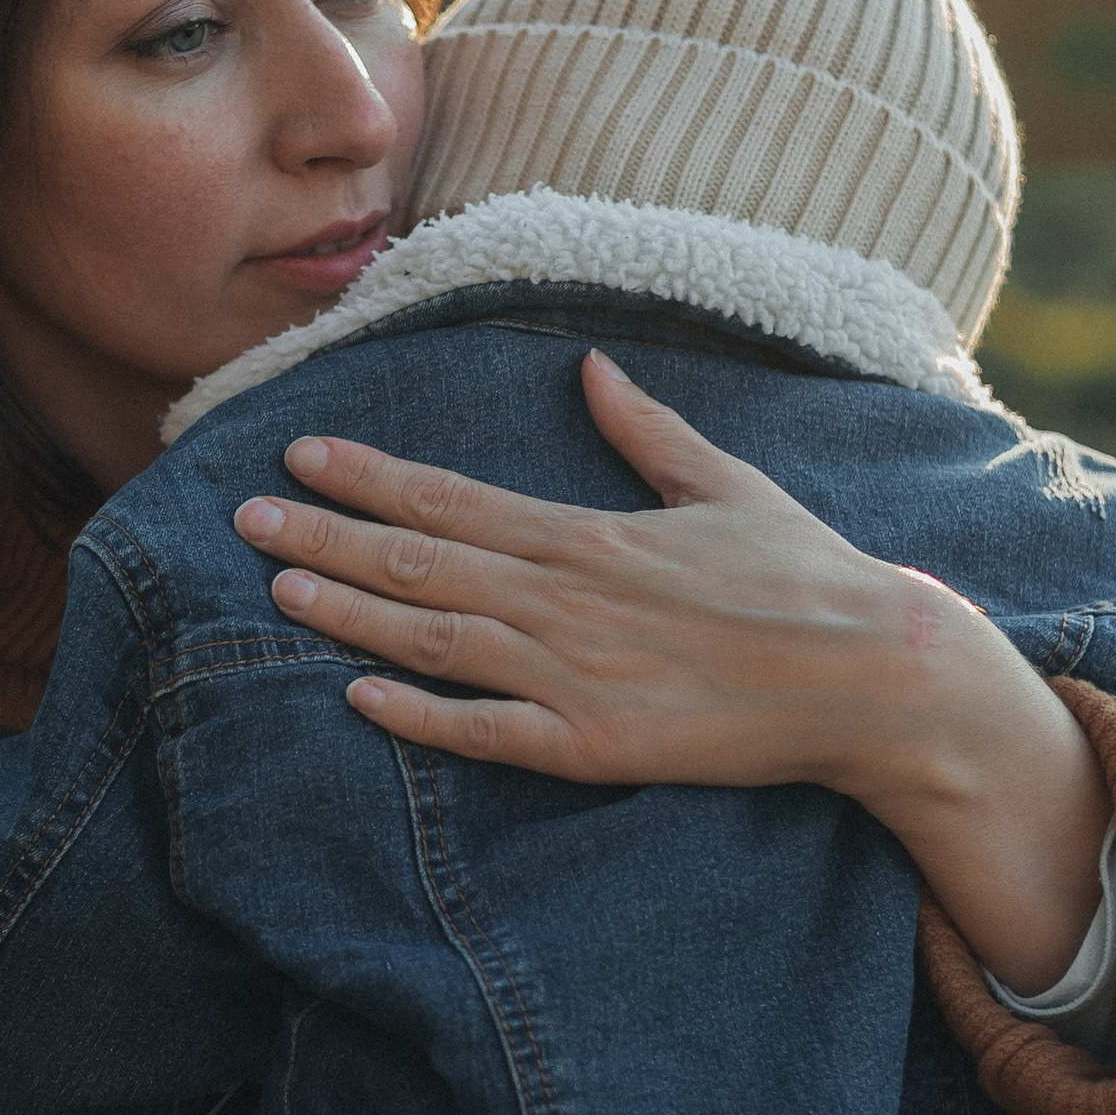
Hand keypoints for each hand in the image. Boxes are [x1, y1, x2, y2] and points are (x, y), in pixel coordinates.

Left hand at [232, 349, 1110, 990]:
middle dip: (328, 536)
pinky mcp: (596, 746)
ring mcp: (577, 674)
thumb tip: (591, 368)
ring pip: (436, 640)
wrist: (872, 673)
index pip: (453, 498)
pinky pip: (488, 732)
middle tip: (243, 516)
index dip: (369, 478)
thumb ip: (645, 432)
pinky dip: (419, 717)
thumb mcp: (725, 484)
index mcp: (591, 534)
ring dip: (353, 612)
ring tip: (279, 585)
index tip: (300, 455)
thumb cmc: (804, 576)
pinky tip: (355, 698)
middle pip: (423, 562)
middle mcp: (569, 597)